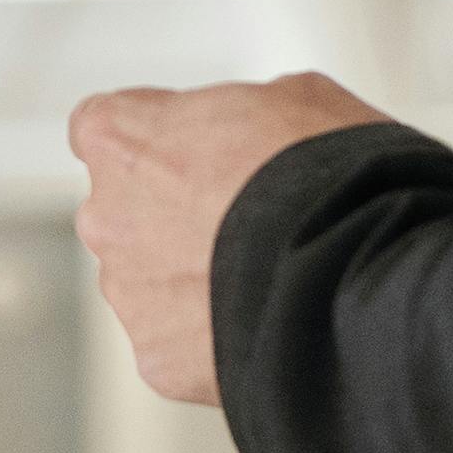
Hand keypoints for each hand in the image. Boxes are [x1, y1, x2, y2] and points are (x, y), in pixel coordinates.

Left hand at [70, 73, 383, 410]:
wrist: (351, 271)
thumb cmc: (324, 175)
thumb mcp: (295, 97)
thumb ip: (240, 111)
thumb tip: (253, 132)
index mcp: (122, 139)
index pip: (102, 128)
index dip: (153, 139)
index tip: (190, 149)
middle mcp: (106, 216)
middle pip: (123, 211)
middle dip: (172, 214)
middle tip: (243, 218)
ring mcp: (127, 293)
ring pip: (149, 282)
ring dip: (192, 278)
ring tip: (266, 275)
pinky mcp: (156, 356)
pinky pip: (179, 342)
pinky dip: (214, 336)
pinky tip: (268, 318)